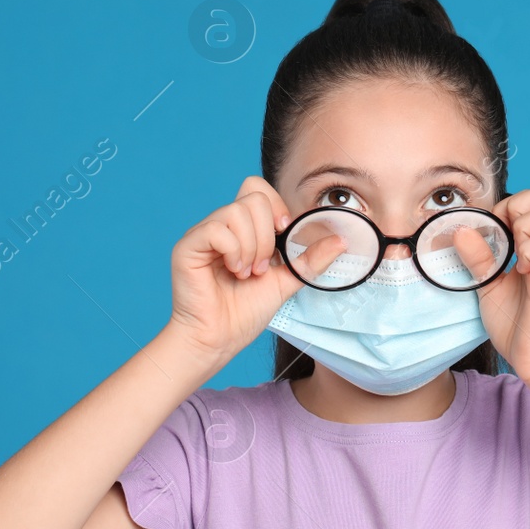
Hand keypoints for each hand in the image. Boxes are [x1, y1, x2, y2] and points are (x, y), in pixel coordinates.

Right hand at [166, 176, 340, 364]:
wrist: (218, 340)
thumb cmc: (243, 314)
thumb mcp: (286, 281)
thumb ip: (309, 260)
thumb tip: (341, 240)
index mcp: (242, 229)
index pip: (258, 188)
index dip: (276, 206)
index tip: (283, 234)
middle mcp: (221, 225)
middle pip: (253, 196)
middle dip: (267, 235)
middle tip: (261, 268)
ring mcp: (203, 234)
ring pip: (237, 212)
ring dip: (252, 247)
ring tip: (246, 273)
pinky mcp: (188, 246)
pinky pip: (217, 229)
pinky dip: (233, 251)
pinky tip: (233, 271)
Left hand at [456, 185, 529, 394]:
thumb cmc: (517, 323)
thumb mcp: (488, 284)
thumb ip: (478, 256)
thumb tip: (461, 229)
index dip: (510, 204)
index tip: (496, 233)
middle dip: (521, 206)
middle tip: (508, 236)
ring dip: (526, 227)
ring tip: (516, 255)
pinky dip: (528, 252)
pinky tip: (523, 272)